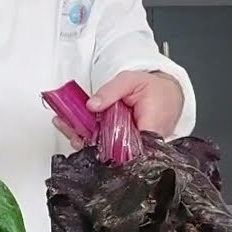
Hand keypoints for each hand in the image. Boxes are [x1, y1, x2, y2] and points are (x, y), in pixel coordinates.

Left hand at [52, 71, 183, 149]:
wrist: (168, 95)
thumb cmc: (155, 89)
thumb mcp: (131, 81)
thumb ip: (111, 91)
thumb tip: (92, 105)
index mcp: (149, 129)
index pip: (125, 148)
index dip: (102, 145)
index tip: (82, 135)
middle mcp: (142, 144)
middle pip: (111, 151)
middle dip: (85, 139)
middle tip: (65, 125)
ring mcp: (133, 147)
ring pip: (105, 149)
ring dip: (82, 137)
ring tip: (63, 123)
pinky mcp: (125, 145)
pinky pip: (106, 144)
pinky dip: (89, 136)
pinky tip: (72, 126)